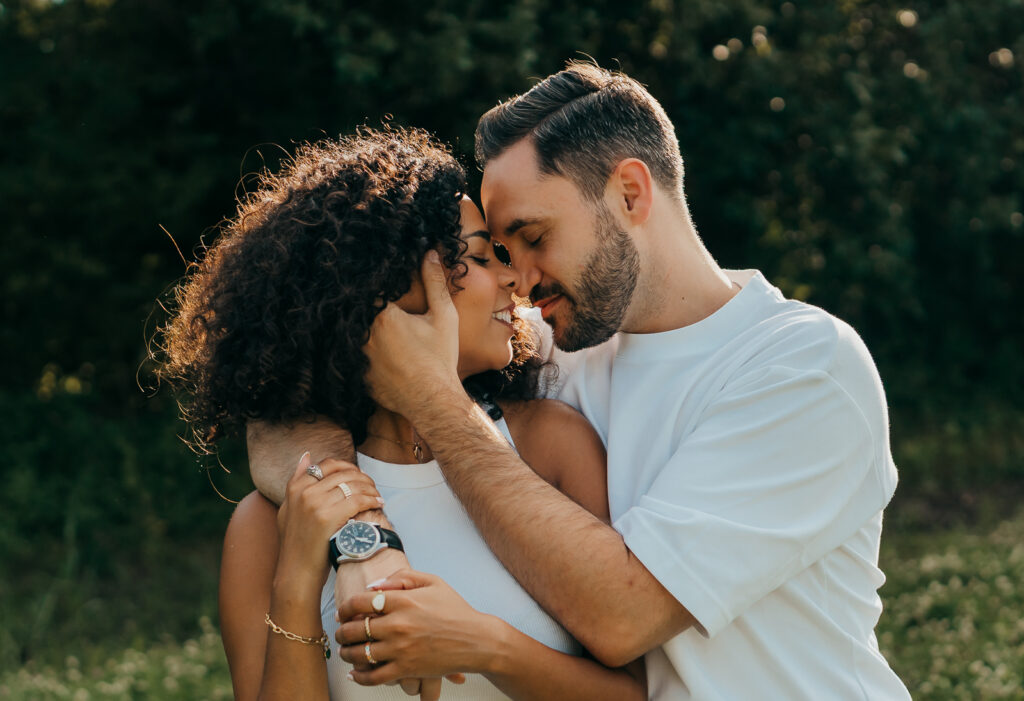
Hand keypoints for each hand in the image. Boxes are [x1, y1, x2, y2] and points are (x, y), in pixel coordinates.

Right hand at [275, 452, 383, 590]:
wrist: (296, 572)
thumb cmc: (296, 543)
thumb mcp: (288, 509)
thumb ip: (296, 481)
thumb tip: (307, 454)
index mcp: (295, 487)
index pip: (328, 465)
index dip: (347, 467)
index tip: (358, 476)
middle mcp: (304, 492)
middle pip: (343, 473)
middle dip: (362, 477)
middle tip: (372, 486)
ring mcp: (315, 504)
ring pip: (352, 485)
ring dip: (370, 488)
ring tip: (377, 495)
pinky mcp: (327, 518)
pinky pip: (357, 500)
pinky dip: (371, 499)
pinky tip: (378, 503)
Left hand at [336, 569, 497, 684]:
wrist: (477, 640)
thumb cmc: (455, 609)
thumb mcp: (432, 581)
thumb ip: (401, 577)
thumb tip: (373, 585)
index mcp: (403, 600)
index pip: (360, 602)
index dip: (345, 607)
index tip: (342, 612)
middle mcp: (398, 624)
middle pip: (354, 628)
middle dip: (342, 631)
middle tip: (340, 632)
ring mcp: (401, 649)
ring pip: (359, 653)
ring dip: (346, 653)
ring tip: (345, 651)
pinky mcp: (406, 669)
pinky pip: (374, 677)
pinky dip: (360, 677)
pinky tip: (356, 673)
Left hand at [363, 251, 461, 416]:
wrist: (433, 401)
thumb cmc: (440, 358)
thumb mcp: (444, 317)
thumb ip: (435, 283)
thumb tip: (429, 253)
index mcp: (383, 316)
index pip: (368, 290)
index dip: (372, 287)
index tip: (376, 286)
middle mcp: (363, 334)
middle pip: (354, 311)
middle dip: (360, 306)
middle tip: (371, 309)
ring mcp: (356, 357)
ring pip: (348, 334)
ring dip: (354, 329)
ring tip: (369, 328)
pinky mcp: (354, 375)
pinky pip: (348, 357)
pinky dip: (355, 353)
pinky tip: (372, 354)